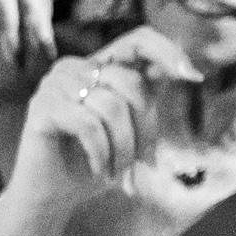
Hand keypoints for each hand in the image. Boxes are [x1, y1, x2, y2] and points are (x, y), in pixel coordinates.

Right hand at [6, 25, 204, 223]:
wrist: (51, 196)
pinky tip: (100, 170)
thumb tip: (190, 73)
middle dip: (145, 128)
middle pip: (131, 83)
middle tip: (142, 163)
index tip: (193, 78)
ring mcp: (54, 85)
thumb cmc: (94, 162)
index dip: (167, 52)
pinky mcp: (41, 107)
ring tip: (119, 172)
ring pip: (112, 106)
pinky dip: (101, 152)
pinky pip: (88, 124)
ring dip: (123, 147)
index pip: (138, 39)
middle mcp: (74, 68)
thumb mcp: (131, 127)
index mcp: (97, 67)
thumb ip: (151, 97)